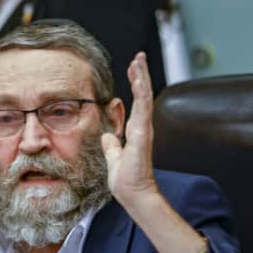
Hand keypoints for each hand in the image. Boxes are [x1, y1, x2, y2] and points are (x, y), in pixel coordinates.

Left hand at [101, 52, 158, 209]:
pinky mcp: (142, 135)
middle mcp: (142, 128)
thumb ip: (112, 147)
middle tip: (139, 56)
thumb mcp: (114, 159)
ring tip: (139, 59)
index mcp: (135, 132)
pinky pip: (143, 109)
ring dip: (142, 77)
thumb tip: (108, 136)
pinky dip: (142, 93)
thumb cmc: (126, 181)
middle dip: (140, 74)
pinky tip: (140, 79)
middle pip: (143, 95)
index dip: (135, 84)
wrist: (134, 195)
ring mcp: (144, 130)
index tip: (132, 68)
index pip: (137, 102)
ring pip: (144, 97)